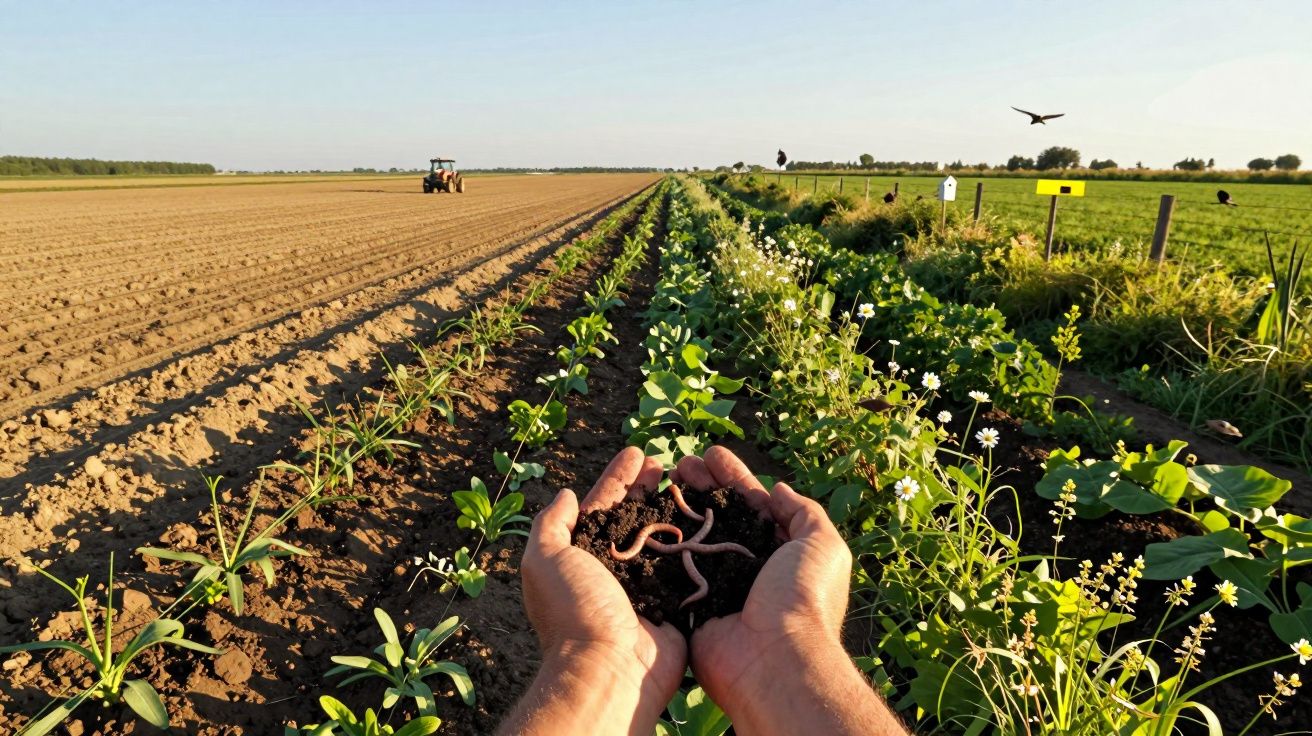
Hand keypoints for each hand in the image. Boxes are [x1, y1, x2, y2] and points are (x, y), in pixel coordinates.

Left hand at [504, 446, 686, 734]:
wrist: (610, 668)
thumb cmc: (575, 612)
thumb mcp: (545, 561)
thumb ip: (551, 525)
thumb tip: (566, 495)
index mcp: (585, 554)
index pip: (603, 505)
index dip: (618, 477)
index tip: (637, 452)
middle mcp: (616, 565)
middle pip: (636, 515)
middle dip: (650, 487)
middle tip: (668, 463)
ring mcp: (648, 582)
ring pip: (665, 534)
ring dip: (676, 506)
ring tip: (691, 481)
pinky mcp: (675, 599)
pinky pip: (690, 563)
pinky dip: (699, 539)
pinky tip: (711, 516)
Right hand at [673, 446, 902, 734]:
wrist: (773, 658)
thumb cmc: (802, 597)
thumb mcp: (822, 545)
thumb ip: (804, 513)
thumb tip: (777, 490)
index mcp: (777, 551)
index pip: (751, 504)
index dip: (732, 477)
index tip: (710, 454)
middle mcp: (746, 565)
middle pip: (718, 514)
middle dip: (700, 485)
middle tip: (679, 463)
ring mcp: (716, 583)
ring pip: (693, 535)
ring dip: (678, 505)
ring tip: (660, 478)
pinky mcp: (691, 602)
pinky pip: (673, 567)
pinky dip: (660, 542)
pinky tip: (645, 516)